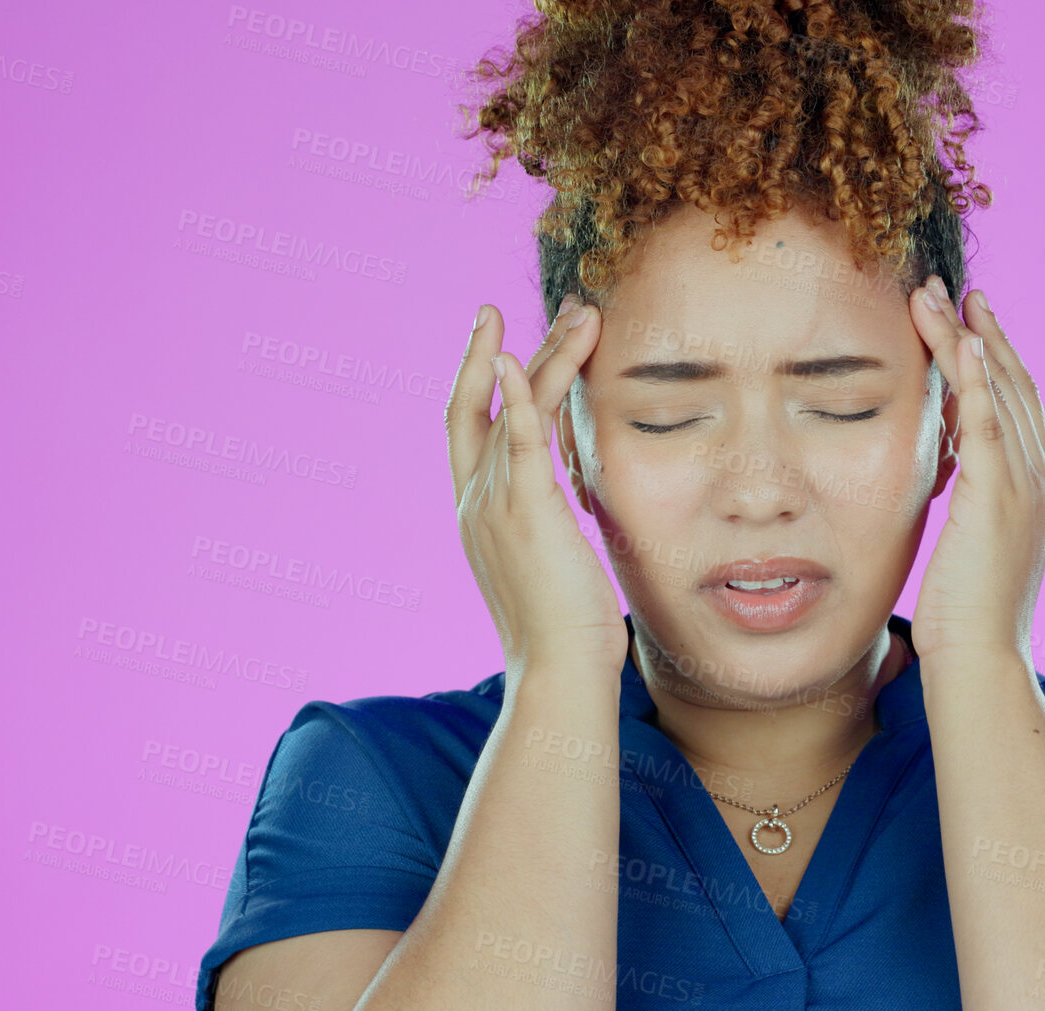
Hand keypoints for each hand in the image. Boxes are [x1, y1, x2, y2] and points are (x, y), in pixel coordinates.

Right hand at [445, 295, 627, 676]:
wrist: (559, 672)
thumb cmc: (565, 632)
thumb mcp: (551, 567)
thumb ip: (550, 529)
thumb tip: (570, 518)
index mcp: (478, 514)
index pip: (467, 431)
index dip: (475, 382)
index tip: (494, 343)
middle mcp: (475, 502)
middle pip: (471, 405)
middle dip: (485, 350)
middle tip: (500, 305)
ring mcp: (495, 504)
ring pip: (509, 409)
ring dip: (541, 354)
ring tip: (577, 315)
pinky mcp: (526, 511)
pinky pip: (514, 439)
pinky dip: (513, 394)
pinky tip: (517, 357)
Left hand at [905, 276, 1044, 663]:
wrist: (981, 662)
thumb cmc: (966, 622)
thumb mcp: (971, 552)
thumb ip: (969, 512)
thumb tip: (950, 493)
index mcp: (1034, 491)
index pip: (1017, 407)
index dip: (996, 359)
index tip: (970, 322)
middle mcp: (1039, 479)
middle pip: (1012, 386)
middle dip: (982, 333)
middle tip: (955, 287)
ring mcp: (1025, 486)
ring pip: (997, 392)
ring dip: (967, 338)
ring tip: (937, 296)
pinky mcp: (999, 498)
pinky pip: (990, 423)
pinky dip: (977, 378)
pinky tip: (962, 339)